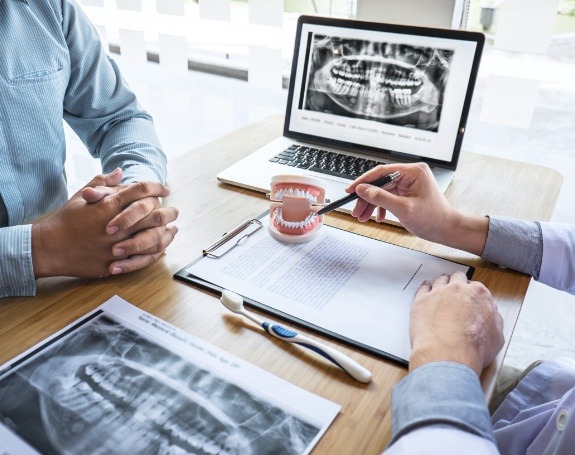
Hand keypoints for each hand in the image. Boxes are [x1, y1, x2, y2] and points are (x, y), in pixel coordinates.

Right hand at [31, 173, 176, 277]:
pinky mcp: (114, 263)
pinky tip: (162, 249)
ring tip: (173, 230)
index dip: (156, 187)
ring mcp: (116, 246)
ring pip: (152, 238)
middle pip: (153, 214)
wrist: (49, 247)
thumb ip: (102, 182)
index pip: (141, 190)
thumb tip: (120, 171)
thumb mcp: (81, 196)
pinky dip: (155, 254)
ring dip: (166, 234)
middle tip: (175, 210)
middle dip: (169, 211)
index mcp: (109, 205)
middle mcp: (116, 225)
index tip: (165, 189)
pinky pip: (142, 259)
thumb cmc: (65, 220)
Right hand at [346, 163, 488, 255]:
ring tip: (362, 217)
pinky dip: (380, 207)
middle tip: (356, 210)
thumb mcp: (403, 209)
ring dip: (371, 204)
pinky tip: (377, 217)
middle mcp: (411, 174)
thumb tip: (362, 189)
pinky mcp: (407, 192)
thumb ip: (381, 198)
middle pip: (380, 182)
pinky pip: (388, 196)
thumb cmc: (433, 219)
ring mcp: (409, 183)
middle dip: (366, 198)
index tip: (351, 190)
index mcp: (414, 172)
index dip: (364, 181)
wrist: (447, 230)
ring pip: (382, 191)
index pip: (382, 172)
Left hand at [408, 272, 503, 375]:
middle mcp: (458, 289)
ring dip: (442, 283)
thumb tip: (491, 313)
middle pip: (458, 278)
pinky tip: (426, 290)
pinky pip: (423, 288)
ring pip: (440, 280)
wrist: (447, 354)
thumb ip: (494, 320)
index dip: (473, 294)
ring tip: (440, 289)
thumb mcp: (497, 336)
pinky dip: (425, 288)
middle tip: (456, 292)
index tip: (470, 299)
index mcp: (479, 294)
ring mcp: (438, 292)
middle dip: (458, 283)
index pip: (476, 287)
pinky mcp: (421, 300)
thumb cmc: (473, 348)